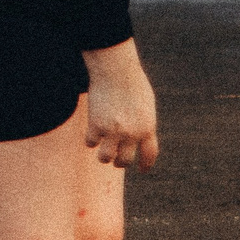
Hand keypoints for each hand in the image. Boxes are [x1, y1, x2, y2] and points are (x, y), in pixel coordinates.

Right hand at [79, 39, 157, 169]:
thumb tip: (141, 137)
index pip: (149, 154)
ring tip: (103, 153)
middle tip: (116, 161)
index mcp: (147, 128)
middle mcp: (132, 134)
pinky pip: (90, 142)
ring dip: (104, 157)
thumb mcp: (146, 104)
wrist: (116, 70)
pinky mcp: (96, 126)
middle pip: (125, 160)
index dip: (145, 164)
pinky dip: (90, 140)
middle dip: (120, 162)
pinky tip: (91, 135)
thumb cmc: (132, 81)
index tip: (142, 170)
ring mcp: (113, 132)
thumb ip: (144, 122)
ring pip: (105, 157)